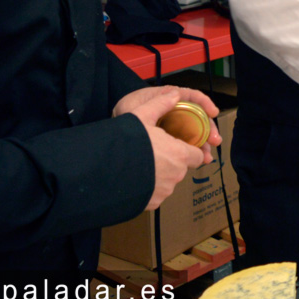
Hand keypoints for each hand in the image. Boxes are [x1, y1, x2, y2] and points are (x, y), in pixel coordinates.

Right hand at [121, 89, 214, 209]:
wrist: (101, 171)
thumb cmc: (125, 142)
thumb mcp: (141, 116)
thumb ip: (161, 104)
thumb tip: (175, 94)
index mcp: (179, 154)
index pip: (197, 155)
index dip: (189, 149)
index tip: (178, 145)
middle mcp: (176, 176)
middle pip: (181, 168)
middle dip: (171, 160)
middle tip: (154, 151)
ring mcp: (164, 192)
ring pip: (168, 181)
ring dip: (160, 174)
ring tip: (142, 164)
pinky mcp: (151, 203)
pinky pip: (155, 194)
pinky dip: (149, 187)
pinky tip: (135, 177)